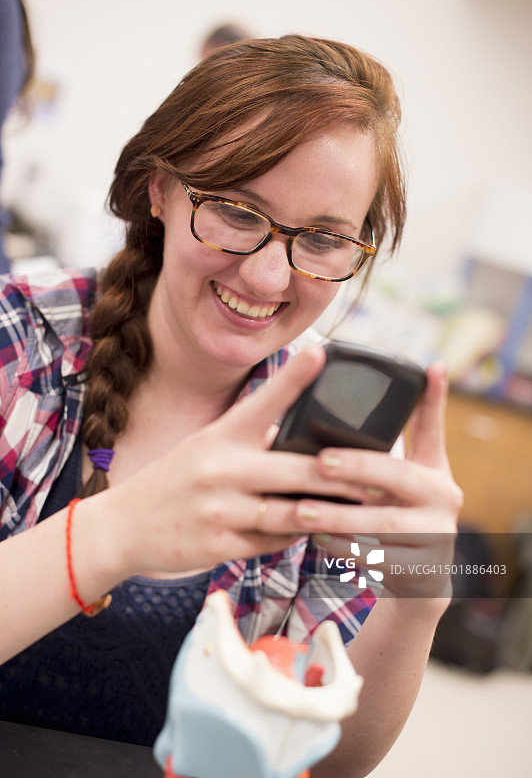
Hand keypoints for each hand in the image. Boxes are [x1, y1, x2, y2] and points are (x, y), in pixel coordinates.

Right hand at [101, 346, 369, 576]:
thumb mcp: (205, 447)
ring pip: (294, 512)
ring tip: (363, 509)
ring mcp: (220, 509)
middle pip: (298, 468)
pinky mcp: (220, 545)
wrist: (123, 526)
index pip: (263, 400)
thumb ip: (249, 439)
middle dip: (344, 475)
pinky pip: (274, 543)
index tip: (322, 351)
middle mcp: (220, 468)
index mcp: (220, 436)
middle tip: (380, 474)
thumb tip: (301, 433)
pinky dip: (297, 536)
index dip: (295, 376)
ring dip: (331, 513)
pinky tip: (317, 532)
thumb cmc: (174, 480)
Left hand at [290, 362, 462, 601]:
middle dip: (357, 468)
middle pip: (398, 476)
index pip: (432, 428)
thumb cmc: (400, 514)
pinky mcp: (421, 569)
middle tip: (320, 463)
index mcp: (435, 471)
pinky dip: (343, 549)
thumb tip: (350, 396)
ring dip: (339, 516)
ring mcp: (437, 535)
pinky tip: (315, 539)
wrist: (421, 578)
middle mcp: (444, 498)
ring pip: (382, 523)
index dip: (433, 398)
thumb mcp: (404, 480)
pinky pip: (376, 557)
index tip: (430, 367)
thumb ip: (387, 443)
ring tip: (302, 509)